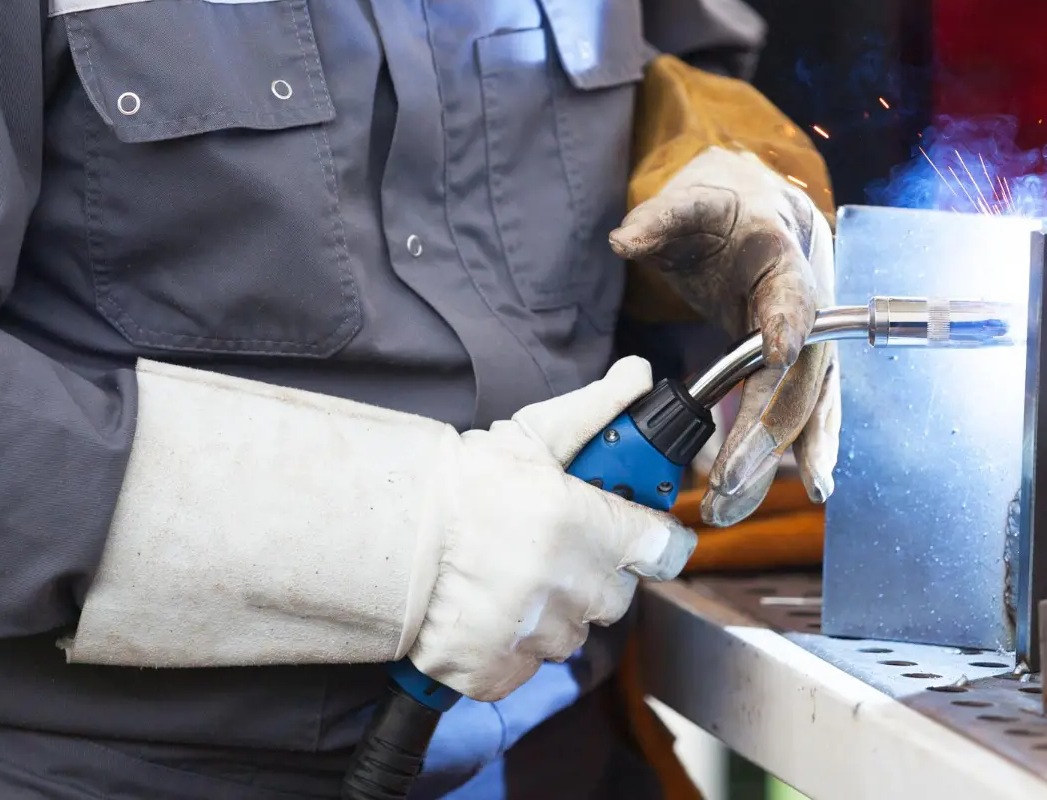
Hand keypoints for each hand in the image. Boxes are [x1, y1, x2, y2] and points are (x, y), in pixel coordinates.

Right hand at [409, 357, 695, 700]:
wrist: (384, 532)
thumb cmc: (460, 482)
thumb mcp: (532, 435)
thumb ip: (596, 409)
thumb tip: (639, 374)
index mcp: (588, 527)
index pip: (662, 548)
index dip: (648, 539)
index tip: (633, 534)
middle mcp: (571, 588)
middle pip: (615, 596)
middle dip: (591, 575)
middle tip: (547, 548)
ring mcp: (536, 635)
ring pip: (569, 634)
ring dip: (549, 612)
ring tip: (505, 577)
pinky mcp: (498, 672)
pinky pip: (525, 665)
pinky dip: (508, 647)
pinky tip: (482, 610)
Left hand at [610, 146, 840, 526]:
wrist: (758, 215)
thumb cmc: (724, 211)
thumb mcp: (691, 204)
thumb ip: (660, 219)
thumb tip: (625, 239)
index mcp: (784, 259)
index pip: (793, 295)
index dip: (788, 322)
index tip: (778, 352)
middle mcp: (808, 309)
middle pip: (801, 378)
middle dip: (768, 433)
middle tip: (729, 478)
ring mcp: (809, 345)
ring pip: (807, 411)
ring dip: (775, 463)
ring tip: (732, 505)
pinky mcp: (796, 372)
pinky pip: (800, 420)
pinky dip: (789, 459)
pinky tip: (765, 495)